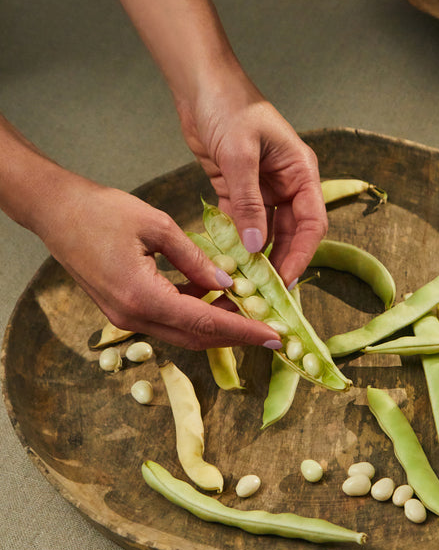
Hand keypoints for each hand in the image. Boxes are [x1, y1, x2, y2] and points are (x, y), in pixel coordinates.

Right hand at [38, 177, 284, 349]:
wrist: (54, 212)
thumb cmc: (101, 211)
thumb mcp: (157, 226)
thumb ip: (194, 258)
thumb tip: (226, 281)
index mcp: (143, 297)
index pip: (206, 323)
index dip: (244, 331)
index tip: (273, 335)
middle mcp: (134, 317)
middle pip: (196, 337)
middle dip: (236, 335)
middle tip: (270, 330)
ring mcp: (125, 318)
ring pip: (182, 332)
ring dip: (216, 324)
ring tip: (248, 309)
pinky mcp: (123, 310)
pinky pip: (167, 319)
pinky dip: (194, 312)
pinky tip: (213, 293)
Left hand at [176, 67, 327, 287]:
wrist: (199, 83)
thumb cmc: (229, 106)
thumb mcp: (240, 154)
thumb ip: (249, 202)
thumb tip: (257, 246)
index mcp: (300, 171)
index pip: (312, 222)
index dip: (303, 253)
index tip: (286, 279)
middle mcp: (286, 183)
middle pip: (291, 232)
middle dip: (280, 261)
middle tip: (266, 291)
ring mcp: (262, 188)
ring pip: (266, 231)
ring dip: (257, 255)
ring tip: (246, 282)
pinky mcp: (237, 189)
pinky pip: (242, 223)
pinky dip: (236, 241)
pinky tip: (228, 260)